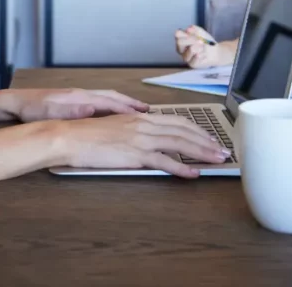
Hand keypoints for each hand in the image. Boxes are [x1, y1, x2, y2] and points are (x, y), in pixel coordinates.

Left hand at [0, 88, 148, 122]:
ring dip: (122, 105)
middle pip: (112, 97)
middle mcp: (81, 94)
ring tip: (137, 113)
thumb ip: (71, 111)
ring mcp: (77, 97)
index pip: (110, 101)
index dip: (128, 108)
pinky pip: (98, 103)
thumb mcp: (49, 113)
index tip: (145, 114)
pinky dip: (110, 108)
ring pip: (106, 99)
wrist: (14, 103)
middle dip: (131, 104)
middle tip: (148, 111)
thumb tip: (92, 108)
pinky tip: (113, 116)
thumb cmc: (31, 110)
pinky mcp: (72, 102)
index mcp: (79, 96)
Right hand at [54, 112, 231, 177]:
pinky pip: (165, 161)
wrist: (69, 137)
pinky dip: (182, 167)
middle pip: (184, 130)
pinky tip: (193, 173)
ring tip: (217, 159)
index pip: (176, 121)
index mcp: (139, 117)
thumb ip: (132, 129)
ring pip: (180, 143)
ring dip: (202, 152)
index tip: (209, 136)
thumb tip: (145, 135)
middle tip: (222, 149)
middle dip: (206, 140)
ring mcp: (140, 139)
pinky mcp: (135, 154)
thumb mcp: (113, 126)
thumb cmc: (85, 134)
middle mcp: (143, 124)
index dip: (196, 129)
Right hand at [174, 26, 232, 67]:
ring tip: (204, 48)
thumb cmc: (206, 41)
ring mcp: (185, 57)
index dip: (186, 33)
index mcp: (181, 40)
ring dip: (200, 47)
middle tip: (201, 41)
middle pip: (180, 42)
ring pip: (191, 49)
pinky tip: (204, 54)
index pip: (177, 34)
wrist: (215, 52)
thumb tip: (188, 29)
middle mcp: (181, 49)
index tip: (194, 34)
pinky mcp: (192, 64)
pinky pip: (197, 57)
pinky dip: (203, 54)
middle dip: (192, 40)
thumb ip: (194, 29)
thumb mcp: (201, 32)